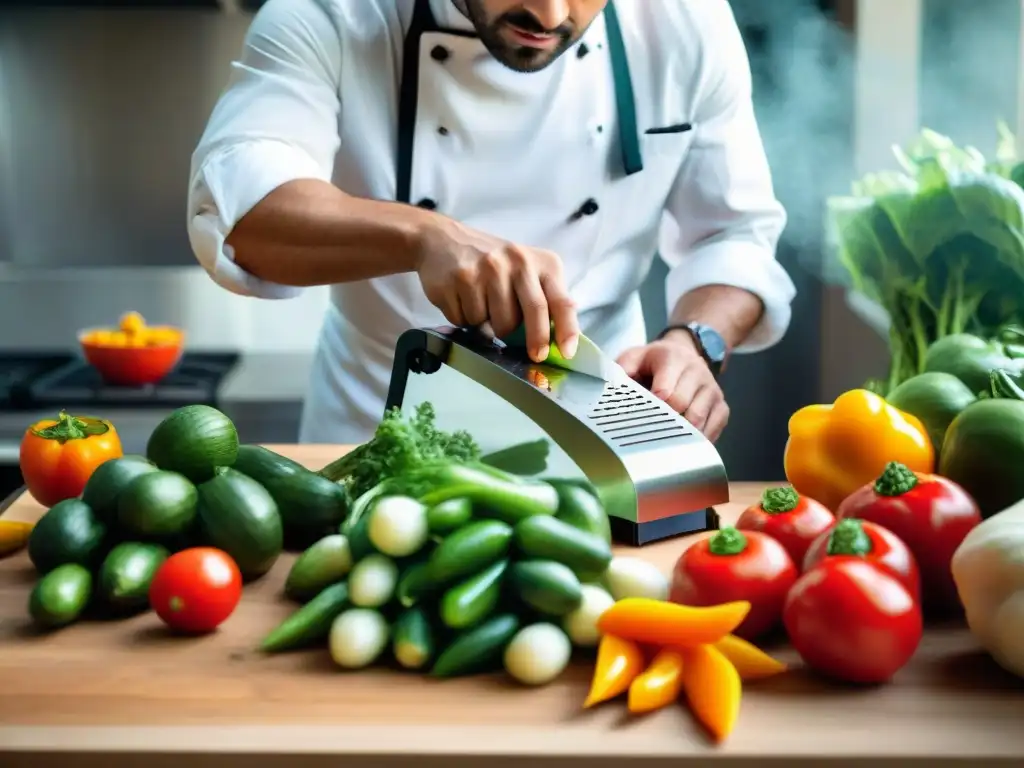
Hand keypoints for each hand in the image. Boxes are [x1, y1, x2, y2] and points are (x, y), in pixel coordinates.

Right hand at [415, 216, 578, 361]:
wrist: (443, 239)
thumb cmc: (491, 263)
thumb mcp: (525, 271)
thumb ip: (543, 299)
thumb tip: (561, 337)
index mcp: (540, 262)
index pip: (561, 300)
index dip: (567, 329)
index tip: (567, 352)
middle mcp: (516, 261)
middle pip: (533, 312)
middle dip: (536, 339)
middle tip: (534, 355)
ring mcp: (486, 269)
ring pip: (498, 324)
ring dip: (490, 328)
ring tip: (482, 306)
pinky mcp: (459, 279)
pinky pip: (468, 320)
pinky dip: (465, 320)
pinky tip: (462, 300)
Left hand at [617, 333, 729, 441]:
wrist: (684, 353)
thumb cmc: (654, 362)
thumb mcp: (634, 357)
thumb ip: (622, 369)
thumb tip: (613, 388)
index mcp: (673, 357)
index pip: (666, 390)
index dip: (653, 407)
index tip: (641, 417)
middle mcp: (697, 371)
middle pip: (682, 406)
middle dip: (664, 420)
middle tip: (649, 429)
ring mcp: (712, 389)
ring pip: (698, 420)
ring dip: (680, 433)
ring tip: (664, 438)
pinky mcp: (721, 405)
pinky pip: (713, 428)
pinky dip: (697, 439)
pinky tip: (682, 441)